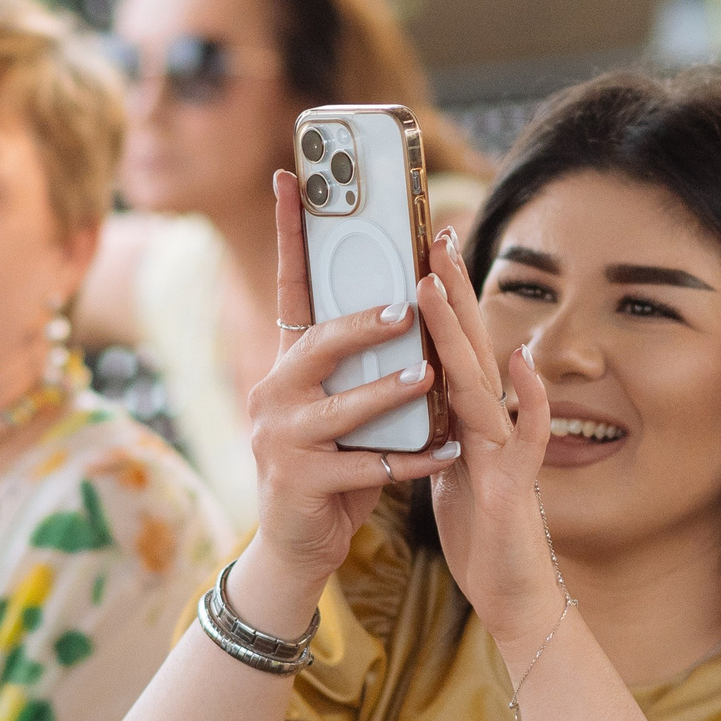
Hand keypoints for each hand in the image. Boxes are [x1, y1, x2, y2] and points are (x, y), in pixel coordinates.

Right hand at [235, 172, 461, 631]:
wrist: (295, 545)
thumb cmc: (330, 465)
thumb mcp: (338, 406)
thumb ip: (359, 363)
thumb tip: (408, 304)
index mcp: (286, 365)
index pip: (288, 286)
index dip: (289, 230)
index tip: (293, 175)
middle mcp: (274, 393)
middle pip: (318, 343)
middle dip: (363, 322)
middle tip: (404, 306)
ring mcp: (282, 439)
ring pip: (343, 406)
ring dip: (389, 391)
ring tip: (427, 375)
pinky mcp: (301, 482)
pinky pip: (368, 467)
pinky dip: (413, 461)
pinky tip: (446, 455)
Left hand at [418, 226, 564, 648]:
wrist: (511, 593)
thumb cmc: (478, 530)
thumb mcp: (446, 465)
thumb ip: (438, 425)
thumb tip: (415, 389)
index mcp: (466, 418)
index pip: (448, 347)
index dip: (435, 298)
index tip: (417, 246)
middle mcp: (489, 422)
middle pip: (467, 345)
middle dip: (449, 289)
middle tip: (432, 233)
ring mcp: (506, 447)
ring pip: (481, 378)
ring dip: (461, 329)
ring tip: (438, 282)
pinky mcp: (516, 482)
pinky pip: (526, 436)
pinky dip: (528, 400)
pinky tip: (523, 364)